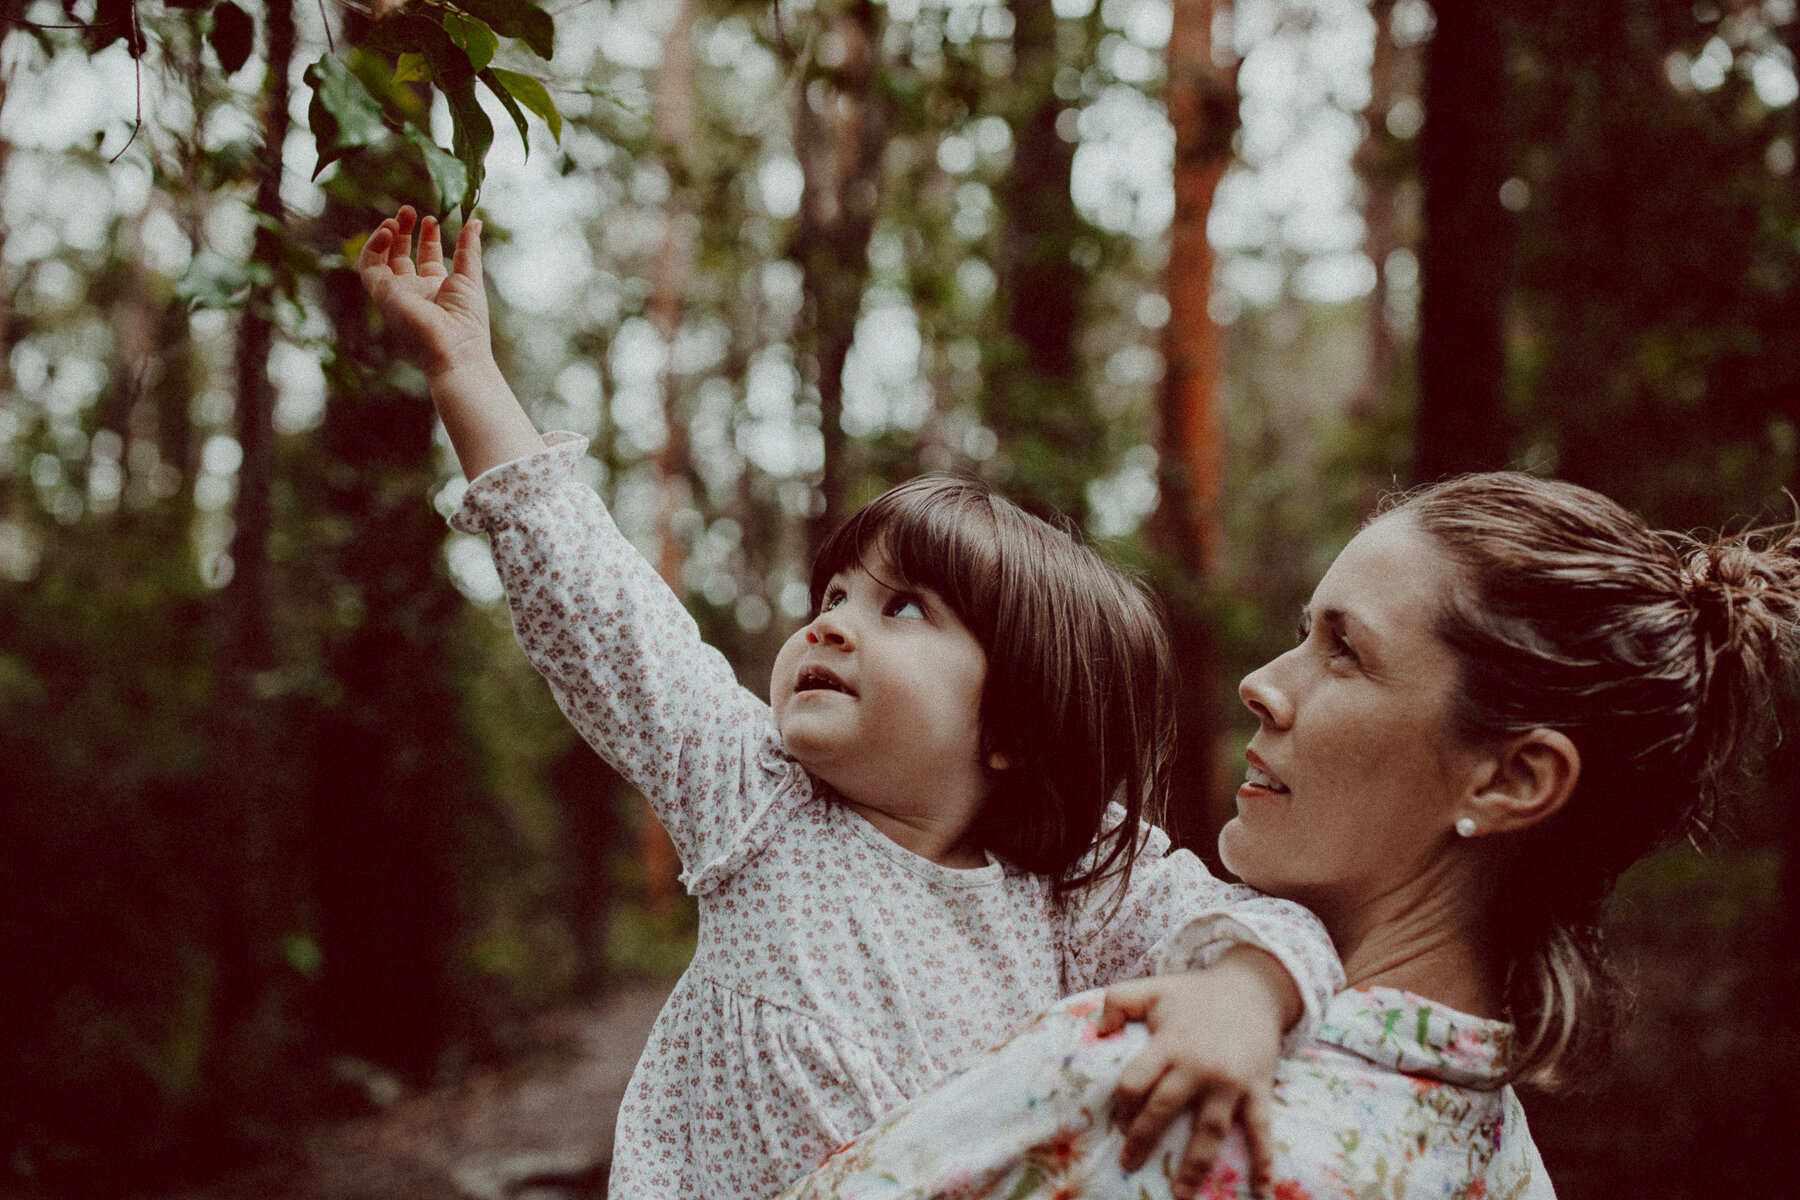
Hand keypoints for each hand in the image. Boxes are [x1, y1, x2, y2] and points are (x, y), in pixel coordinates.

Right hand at [358, 206, 492, 381]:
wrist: (455, 347)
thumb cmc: (468, 320)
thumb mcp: (470, 276)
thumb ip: (469, 248)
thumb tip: (475, 221)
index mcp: (437, 289)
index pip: (426, 257)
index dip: (427, 236)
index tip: (431, 220)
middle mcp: (414, 291)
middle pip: (401, 255)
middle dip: (403, 230)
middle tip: (409, 210)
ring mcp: (396, 293)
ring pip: (381, 258)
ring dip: (386, 235)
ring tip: (396, 219)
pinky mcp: (382, 293)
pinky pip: (369, 265)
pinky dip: (374, 246)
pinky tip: (388, 231)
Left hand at [1098, 952, 1291, 1197]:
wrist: (1253, 988)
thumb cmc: (1195, 993)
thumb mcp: (1152, 988)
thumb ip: (1117, 1001)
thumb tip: (1097, 1032)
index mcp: (1169, 1043)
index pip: (1136, 1081)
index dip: (1123, 1105)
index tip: (1118, 1122)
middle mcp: (1198, 1065)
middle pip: (1164, 1109)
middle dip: (1143, 1140)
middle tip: (1128, 1164)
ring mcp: (1230, 1081)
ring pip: (1209, 1130)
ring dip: (1195, 1166)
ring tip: (1180, 1195)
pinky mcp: (1258, 1089)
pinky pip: (1261, 1130)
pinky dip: (1263, 1162)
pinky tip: (1262, 1191)